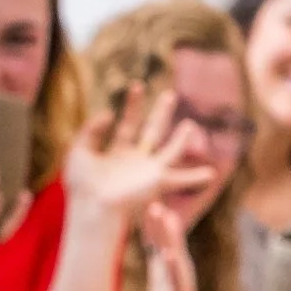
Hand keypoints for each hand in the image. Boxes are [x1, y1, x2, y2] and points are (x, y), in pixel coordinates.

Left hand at [65, 82, 216, 222]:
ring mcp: (148, 171)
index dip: (133, 104)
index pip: (129, 123)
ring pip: (170, 150)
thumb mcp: (79, 150)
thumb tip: (109, 114)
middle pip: (152, 131)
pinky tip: (210, 174)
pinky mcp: (157, 181)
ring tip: (190, 124)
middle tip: (170, 94)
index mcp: (118, 153)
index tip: (137, 85)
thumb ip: (92, 129)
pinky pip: (180, 177)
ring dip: (181, 138)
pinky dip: (195, 177)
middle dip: (161, 112)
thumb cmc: (82, 184)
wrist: (93, 205)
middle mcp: (136, 161)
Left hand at [137, 202, 200, 290]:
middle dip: (164, 226)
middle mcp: (177, 272)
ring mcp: (180, 283)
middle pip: (171, 244)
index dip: (157, 225)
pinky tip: (169, 255)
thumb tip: (153, 236)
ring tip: (167, 222)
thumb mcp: (160, 277)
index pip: (162, 242)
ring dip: (171, 239)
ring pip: (176, 257)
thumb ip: (158, 257)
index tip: (150, 204)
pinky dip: (173, 266)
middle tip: (157, 205)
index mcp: (168, 267)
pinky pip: (177, 280)